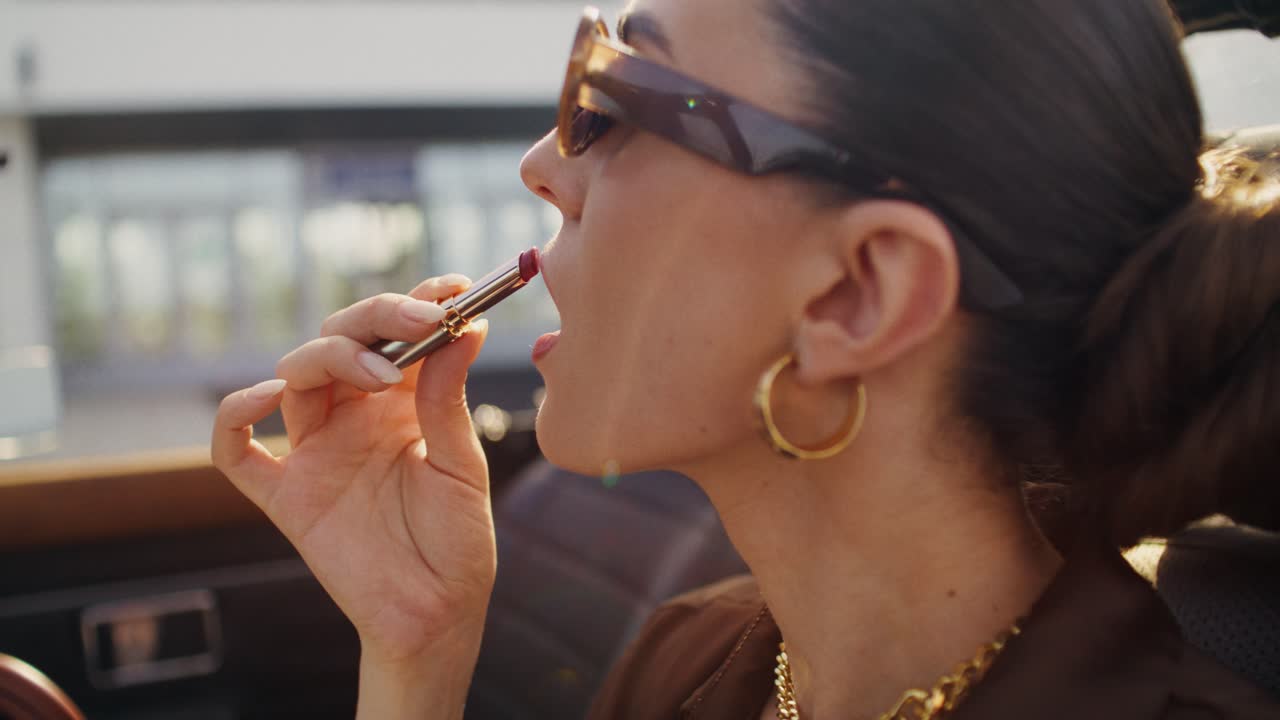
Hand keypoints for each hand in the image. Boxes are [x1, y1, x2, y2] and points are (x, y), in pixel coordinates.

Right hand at [211, 274, 496, 671]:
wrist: (436, 615)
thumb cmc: (458, 542)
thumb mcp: (462, 465)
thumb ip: (448, 400)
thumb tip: (467, 329)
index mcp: (402, 404)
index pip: (398, 336)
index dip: (418, 304)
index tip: (454, 288)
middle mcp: (355, 417)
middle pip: (340, 341)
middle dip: (376, 320)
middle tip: (421, 321)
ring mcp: (315, 452)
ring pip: (295, 377)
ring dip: (329, 358)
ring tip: (377, 373)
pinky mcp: (285, 495)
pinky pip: (235, 450)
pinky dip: (236, 416)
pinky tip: (267, 397)